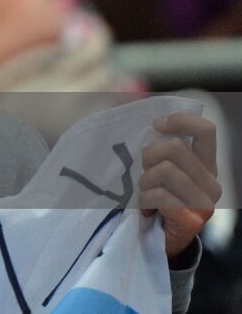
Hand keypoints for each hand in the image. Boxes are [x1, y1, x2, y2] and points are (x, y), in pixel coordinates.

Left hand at [140, 112, 221, 259]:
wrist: (162, 240)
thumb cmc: (158, 198)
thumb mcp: (162, 168)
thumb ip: (161, 146)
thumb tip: (139, 111)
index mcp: (206, 165)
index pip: (206, 130)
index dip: (180, 121)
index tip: (157, 125)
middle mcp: (211, 182)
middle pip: (174, 147)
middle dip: (149, 156)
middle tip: (145, 174)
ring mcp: (204, 202)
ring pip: (165, 170)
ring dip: (145, 182)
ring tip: (146, 194)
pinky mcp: (191, 219)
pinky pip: (159, 195)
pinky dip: (143, 201)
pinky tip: (147, 210)